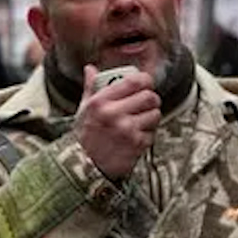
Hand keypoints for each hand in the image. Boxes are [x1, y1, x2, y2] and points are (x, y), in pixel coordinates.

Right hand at [75, 65, 159, 182]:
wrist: (83, 168)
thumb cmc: (84, 137)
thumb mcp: (83, 110)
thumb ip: (91, 88)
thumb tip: (91, 69)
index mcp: (100, 102)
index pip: (135, 81)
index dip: (145, 81)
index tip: (144, 85)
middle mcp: (113, 114)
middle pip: (150, 97)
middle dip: (150, 101)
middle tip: (143, 106)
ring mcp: (126, 129)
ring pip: (155, 114)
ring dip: (149, 119)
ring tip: (136, 124)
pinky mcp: (136, 144)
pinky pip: (152, 133)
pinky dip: (146, 136)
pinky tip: (133, 139)